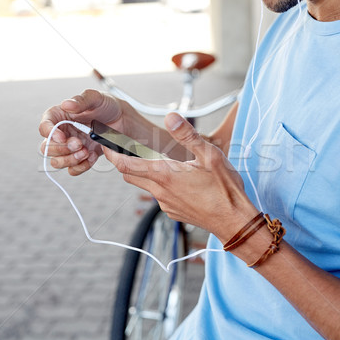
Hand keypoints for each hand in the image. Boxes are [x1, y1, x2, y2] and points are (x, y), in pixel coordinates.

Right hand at [39, 89, 123, 175]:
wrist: (122, 120)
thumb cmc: (106, 106)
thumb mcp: (96, 98)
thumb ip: (82, 100)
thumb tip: (66, 104)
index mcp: (59, 116)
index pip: (44, 127)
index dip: (49, 133)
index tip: (62, 137)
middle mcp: (61, 133)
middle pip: (46, 148)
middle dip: (62, 149)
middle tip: (79, 144)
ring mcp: (69, 147)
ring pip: (57, 162)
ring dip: (70, 160)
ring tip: (86, 151)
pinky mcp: (79, 158)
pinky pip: (72, 170)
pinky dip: (81, 167)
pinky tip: (92, 156)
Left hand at [105, 112, 258, 241]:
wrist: (235, 222)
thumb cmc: (225, 189)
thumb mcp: (209, 155)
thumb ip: (187, 135)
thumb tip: (170, 117)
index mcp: (165, 175)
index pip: (126, 164)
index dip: (112, 153)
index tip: (104, 143)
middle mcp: (160, 192)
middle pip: (130, 175)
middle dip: (125, 160)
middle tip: (126, 146)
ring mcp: (166, 205)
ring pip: (145, 185)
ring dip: (145, 172)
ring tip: (157, 159)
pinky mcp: (174, 212)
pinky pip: (159, 196)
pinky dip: (159, 184)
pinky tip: (178, 178)